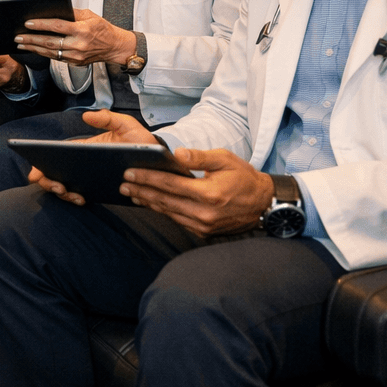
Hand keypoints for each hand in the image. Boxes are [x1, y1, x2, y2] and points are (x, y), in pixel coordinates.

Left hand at [14, 8, 136, 66]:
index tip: (28, 23)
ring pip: (50, 53)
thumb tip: (53, 10)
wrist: (115, 47)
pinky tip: (33, 48)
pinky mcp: (75, 63)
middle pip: (50, 42)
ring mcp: (76, 56)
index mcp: (83, 31)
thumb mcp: (89, 15)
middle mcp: (79, 45)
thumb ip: (72, 13)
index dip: (41, 24)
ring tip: (20, 43)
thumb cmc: (102, 28)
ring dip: (33, 48)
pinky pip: (56, 58)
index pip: (58, 27)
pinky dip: (43, 53)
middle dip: (32, 39)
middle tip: (17, 36)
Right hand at [29, 108, 154, 204]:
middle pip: (53, 175)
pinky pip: (80, 196)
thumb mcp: (126, 125)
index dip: (41, 165)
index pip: (55, 155)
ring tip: (75, 195)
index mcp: (82, 148)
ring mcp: (88, 179)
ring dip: (64, 194)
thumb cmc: (141, 141)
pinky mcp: (98, 191)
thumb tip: (86, 116)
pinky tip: (83, 198)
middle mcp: (81, 164)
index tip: (39, 172)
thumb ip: (108, 118)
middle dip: (49, 182)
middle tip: (61, 187)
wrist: (158, 162)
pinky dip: (76, 199)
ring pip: (65, 189)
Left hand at [120, 149, 273, 235]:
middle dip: (141, 191)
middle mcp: (203, 212)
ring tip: (131, 193)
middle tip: (123, 184)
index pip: (169, 184)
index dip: (147, 178)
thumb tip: (177, 154)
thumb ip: (200, 157)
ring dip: (148, 202)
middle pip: (164, 200)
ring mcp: (203, 225)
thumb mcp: (225, 160)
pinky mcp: (204, 231)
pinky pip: (177, 220)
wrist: (264, 204)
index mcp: (208, 193)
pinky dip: (163, 211)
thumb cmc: (244, 178)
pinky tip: (151, 203)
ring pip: (168, 212)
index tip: (129, 173)